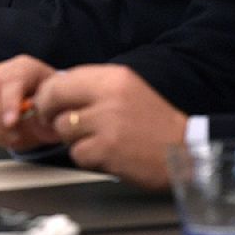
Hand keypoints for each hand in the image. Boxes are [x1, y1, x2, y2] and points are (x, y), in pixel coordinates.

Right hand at [0, 55, 59, 151]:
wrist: (39, 109)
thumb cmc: (47, 107)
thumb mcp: (55, 109)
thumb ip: (46, 114)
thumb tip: (37, 121)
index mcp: (23, 68)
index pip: (10, 80)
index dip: (8, 103)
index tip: (11, 123)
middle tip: (13, 138)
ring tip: (5, 139)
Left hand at [33, 64, 187, 189]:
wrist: (186, 149)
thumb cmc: (154, 121)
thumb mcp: (128, 89)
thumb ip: (95, 86)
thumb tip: (57, 89)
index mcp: (114, 77)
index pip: (62, 79)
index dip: (48, 93)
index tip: (48, 103)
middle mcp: (109, 96)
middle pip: (54, 100)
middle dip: (49, 113)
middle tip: (55, 122)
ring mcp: (107, 124)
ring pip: (63, 129)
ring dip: (74, 138)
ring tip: (96, 139)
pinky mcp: (107, 150)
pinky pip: (77, 154)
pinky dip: (87, 157)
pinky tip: (105, 154)